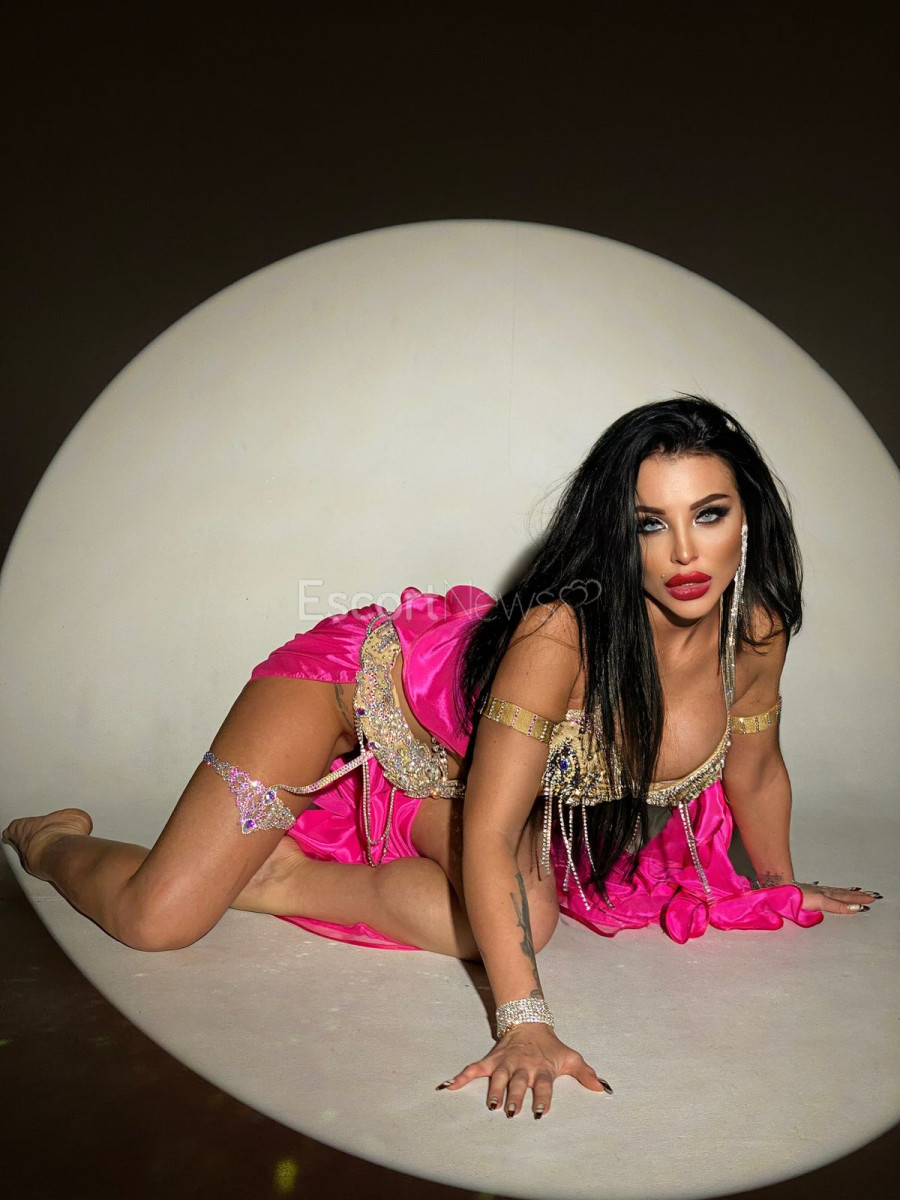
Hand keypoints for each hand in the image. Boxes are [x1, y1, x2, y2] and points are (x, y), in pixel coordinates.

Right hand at [437, 1022, 611, 1118]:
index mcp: (542, 1069)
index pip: (544, 1085)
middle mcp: (523, 1067)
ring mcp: (505, 1063)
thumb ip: (586, 1074)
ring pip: (498, 1078)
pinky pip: (475, 1068)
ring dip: (494, 1091)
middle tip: (510, 1110)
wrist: (530, 1022)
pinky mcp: (492, 1060)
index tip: (540, 1111)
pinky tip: (449, 1086)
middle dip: (514, 1096)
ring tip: (491, 1104)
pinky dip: (462, 1076)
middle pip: (518, 1083)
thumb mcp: (570, 1058)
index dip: (542, 1097)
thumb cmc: (551, 1047)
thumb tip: (604, 1089)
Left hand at [794, 880, 882, 914]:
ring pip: (836, 891)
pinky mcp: (809, 891)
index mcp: (824, 897)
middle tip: (871, 897)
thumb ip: (836, 906)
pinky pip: (828, 890)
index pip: (843, 901)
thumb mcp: (819, 902)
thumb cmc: (793, 898)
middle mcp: (822, 893)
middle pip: (843, 894)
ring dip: (849, 893)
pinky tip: (837, 891)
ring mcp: (815, 891)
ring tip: (859, 892)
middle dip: (857, 897)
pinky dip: (836, 891)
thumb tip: (853, 908)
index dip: (855, 903)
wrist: (777, 889)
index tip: (867, 905)